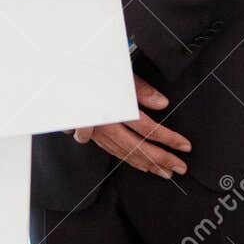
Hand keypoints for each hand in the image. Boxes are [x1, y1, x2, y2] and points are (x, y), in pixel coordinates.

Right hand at [69, 73, 191, 179]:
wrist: (59, 76)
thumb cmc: (90, 71)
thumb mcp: (118, 72)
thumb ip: (141, 89)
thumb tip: (162, 104)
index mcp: (113, 108)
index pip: (147, 129)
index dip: (168, 139)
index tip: (184, 146)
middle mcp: (104, 124)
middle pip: (137, 147)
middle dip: (161, 159)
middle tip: (180, 167)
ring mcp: (96, 132)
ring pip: (125, 153)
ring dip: (147, 164)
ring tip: (166, 172)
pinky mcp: (92, 134)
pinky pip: (113, 151)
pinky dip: (129, 160)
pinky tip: (141, 165)